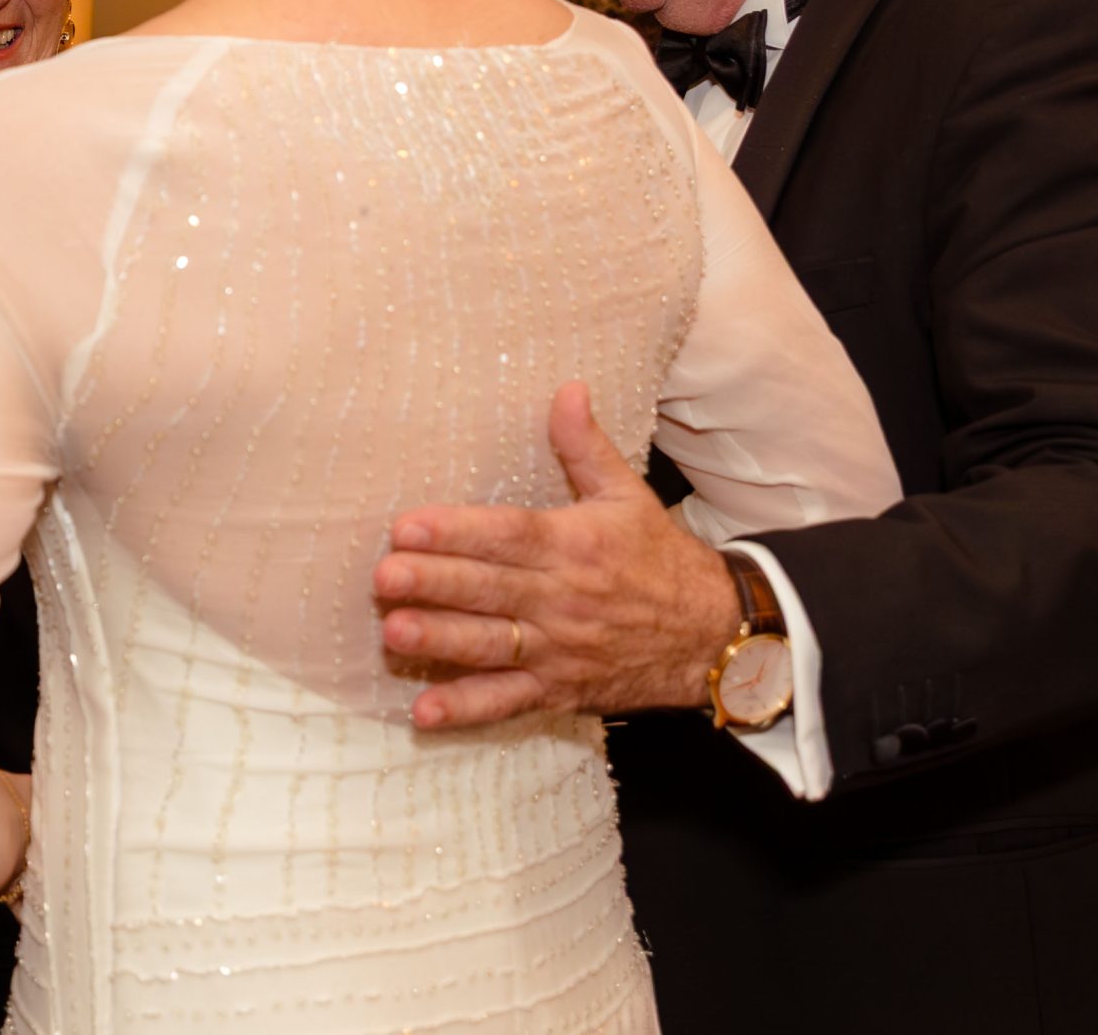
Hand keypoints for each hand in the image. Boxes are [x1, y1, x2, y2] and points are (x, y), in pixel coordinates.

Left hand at [374, 382, 741, 728]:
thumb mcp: (628, 495)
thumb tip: (567, 387)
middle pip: (490, 590)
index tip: (407, 526)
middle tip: (383, 576)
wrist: (714, 636)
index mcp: (574, 545)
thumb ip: (586, 446)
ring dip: (442, 641)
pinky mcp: (559, 690)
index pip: (507, 535)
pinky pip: (509, 703)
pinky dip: (468, 709)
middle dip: (434, 583)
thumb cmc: (660, 559)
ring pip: (492, 646)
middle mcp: (563, 599)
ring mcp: (559, 650)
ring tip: (394, 633)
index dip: (457, 531)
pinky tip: (424, 712)